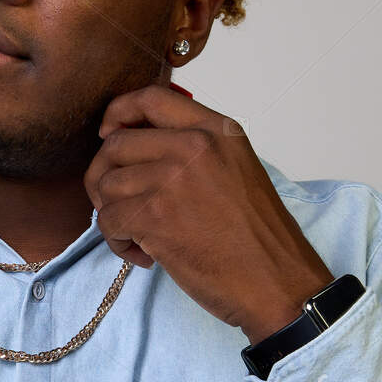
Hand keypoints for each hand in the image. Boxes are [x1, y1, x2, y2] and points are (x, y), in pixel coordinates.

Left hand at [82, 83, 334, 342]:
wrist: (277, 283)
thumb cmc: (257, 237)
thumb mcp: (234, 170)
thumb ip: (192, 150)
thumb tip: (132, 146)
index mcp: (217, 130)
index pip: (151, 98)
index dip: (118, 113)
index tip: (107, 134)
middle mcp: (194, 146)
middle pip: (115, 144)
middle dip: (104, 177)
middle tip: (117, 205)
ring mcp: (172, 178)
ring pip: (107, 185)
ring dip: (112, 217)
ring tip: (138, 239)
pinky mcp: (155, 214)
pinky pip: (108, 220)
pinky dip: (117, 242)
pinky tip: (143, 256)